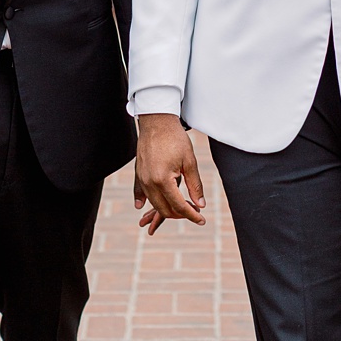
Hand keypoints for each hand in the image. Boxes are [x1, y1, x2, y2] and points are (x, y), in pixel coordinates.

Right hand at [133, 113, 206, 234]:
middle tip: (195, 211)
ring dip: (167, 208)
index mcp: (162, 179)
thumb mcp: (190, 162)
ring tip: (182, 206)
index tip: (201, 220)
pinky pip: (139, 191)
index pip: (178, 206)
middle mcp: (149, 181)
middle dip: (180, 214)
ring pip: (153, 202)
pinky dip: (142, 200)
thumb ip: (195, 185)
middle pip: (164, 209)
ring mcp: (141, 178)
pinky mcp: (138, 172)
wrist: (157, 121)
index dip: (191, 215)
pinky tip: (141, 207)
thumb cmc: (175, 139)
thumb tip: (200, 205)